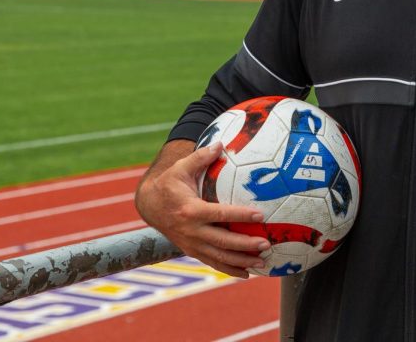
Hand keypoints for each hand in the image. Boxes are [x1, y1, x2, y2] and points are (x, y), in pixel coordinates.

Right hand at [135, 140, 270, 278]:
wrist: (149, 205)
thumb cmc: (169, 183)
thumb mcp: (181, 168)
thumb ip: (201, 157)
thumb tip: (220, 142)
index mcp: (190, 210)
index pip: (220, 214)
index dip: (240, 216)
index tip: (260, 216)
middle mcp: (191, 231)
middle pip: (222, 241)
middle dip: (245, 245)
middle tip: (266, 244)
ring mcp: (191, 244)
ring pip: (219, 257)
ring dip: (241, 261)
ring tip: (262, 262)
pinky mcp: (191, 251)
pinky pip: (212, 262)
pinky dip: (230, 269)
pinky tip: (247, 273)